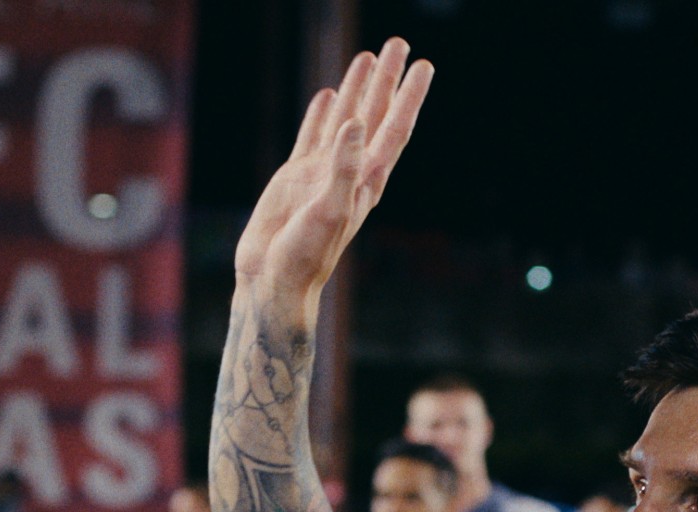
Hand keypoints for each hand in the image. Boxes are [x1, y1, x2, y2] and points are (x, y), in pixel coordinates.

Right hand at [234, 38, 431, 318]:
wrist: (273, 281)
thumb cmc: (305, 256)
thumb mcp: (329, 210)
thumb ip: (343, 168)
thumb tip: (357, 124)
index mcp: (366, 180)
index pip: (395, 128)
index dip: (409, 97)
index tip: (423, 66)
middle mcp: (350, 172)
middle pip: (375, 115)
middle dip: (387, 81)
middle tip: (398, 44)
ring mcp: (323, 173)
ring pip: (345, 119)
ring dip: (356, 89)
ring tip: (366, 57)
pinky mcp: (296, 178)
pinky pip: (313, 136)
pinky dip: (321, 115)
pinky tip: (326, 96)